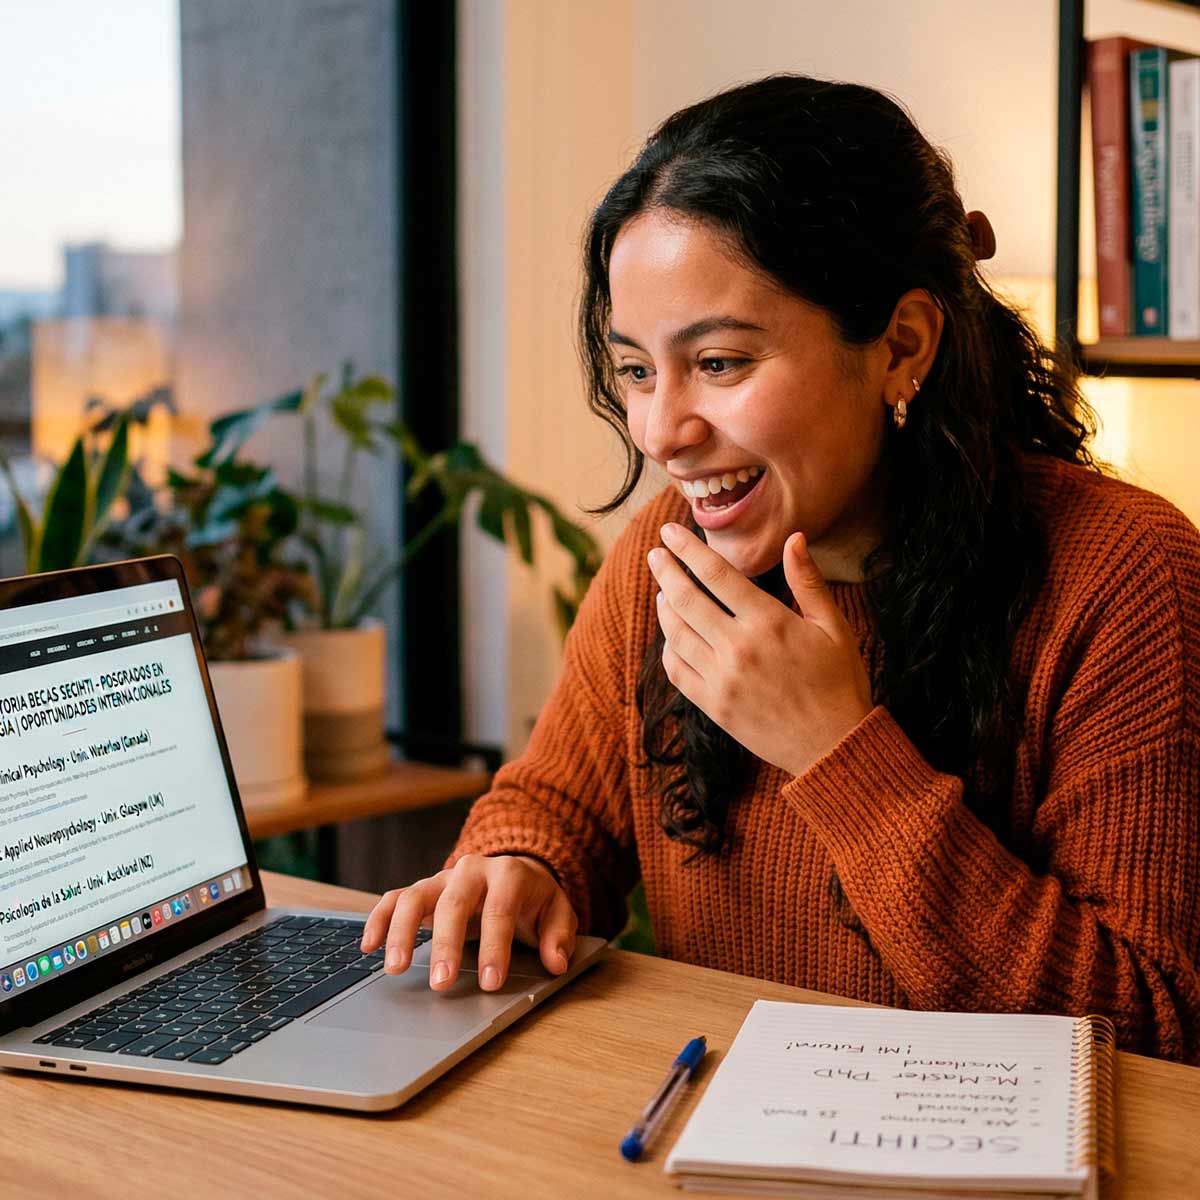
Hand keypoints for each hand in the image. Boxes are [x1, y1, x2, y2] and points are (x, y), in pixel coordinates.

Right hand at [360, 853, 578, 991]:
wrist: (513, 872)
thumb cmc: (533, 899)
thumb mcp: (557, 912)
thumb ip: (559, 935)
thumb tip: (556, 962)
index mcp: (508, 874)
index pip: (499, 910)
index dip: (495, 946)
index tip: (491, 982)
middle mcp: (471, 871)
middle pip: (453, 904)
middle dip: (446, 945)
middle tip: (442, 983)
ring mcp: (442, 878)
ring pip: (415, 897)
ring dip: (403, 933)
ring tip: (396, 969)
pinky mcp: (422, 889)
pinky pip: (394, 899)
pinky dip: (379, 919)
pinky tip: (369, 946)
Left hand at [647, 522, 873, 776]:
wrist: (834, 747)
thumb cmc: (840, 683)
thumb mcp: (834, 627)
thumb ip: (808, 582)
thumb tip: (793, 537)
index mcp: (769, 622)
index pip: (716, 574)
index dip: (688, 549)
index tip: (669, 531)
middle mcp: (738, 649)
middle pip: (685, 599)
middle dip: (665, 570)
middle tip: (656, 554)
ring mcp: (721, 680)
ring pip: (675, 633)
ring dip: (664, 606)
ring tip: (664, 590)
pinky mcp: (713, 706)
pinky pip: (676, 670)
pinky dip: (668, 648)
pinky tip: (672, 635)